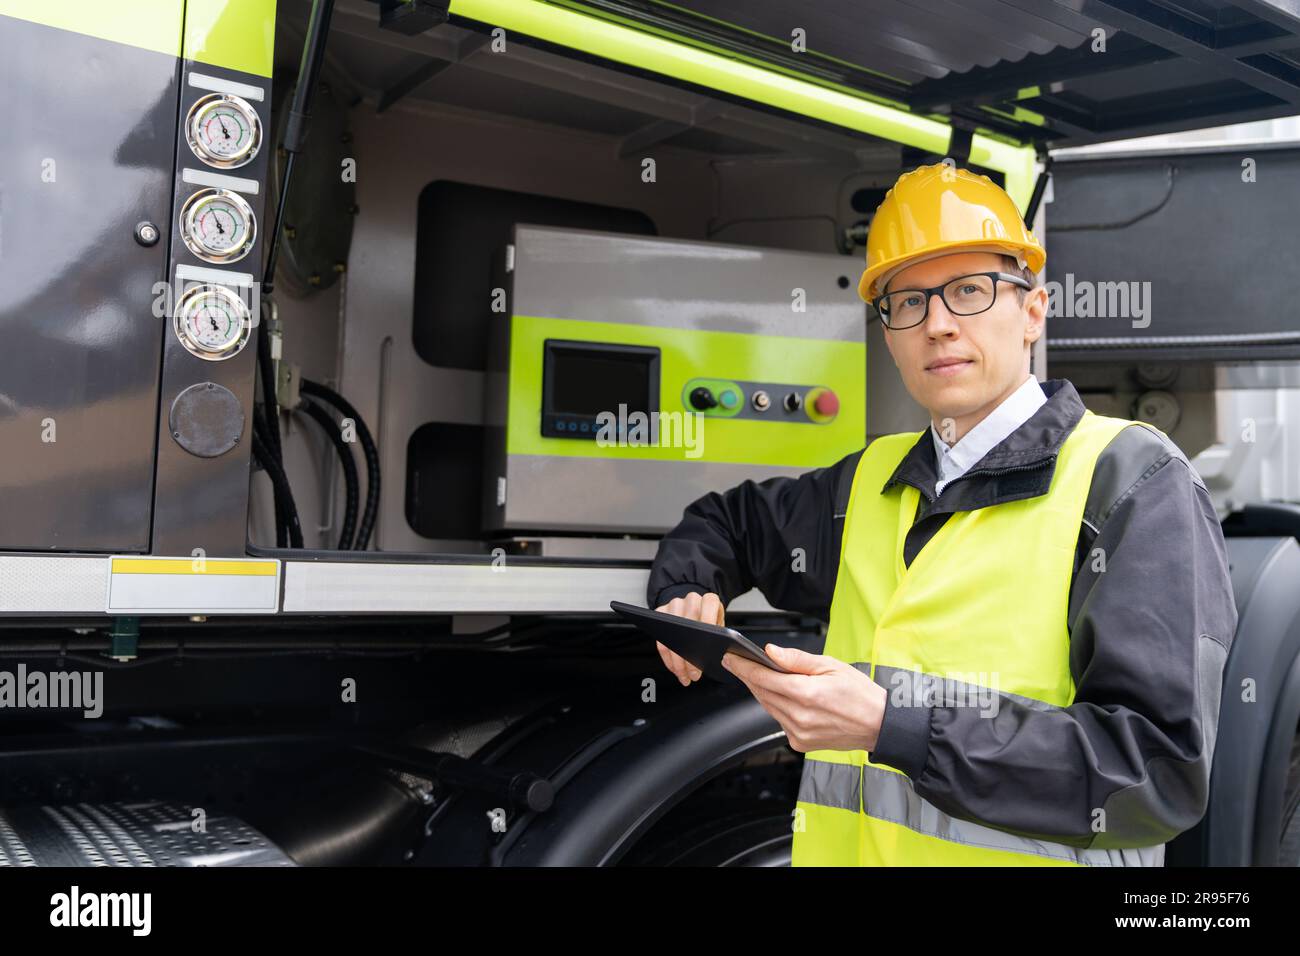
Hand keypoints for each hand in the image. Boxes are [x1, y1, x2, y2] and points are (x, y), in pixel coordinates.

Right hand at [653, 591, 723, 685]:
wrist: (696, 611)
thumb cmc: (710, 623)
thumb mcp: (720, 628)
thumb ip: (722, 638)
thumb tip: (724, 657)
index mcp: (709, 600)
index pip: (709, 604)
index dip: (708, 621)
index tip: (708, 642)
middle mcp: (691, 599)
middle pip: (687, 623)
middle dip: (690, 653)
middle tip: (695, 673)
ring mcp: (675, 605)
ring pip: (671, 633)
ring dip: (677, 660)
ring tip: (685, 675)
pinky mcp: (661, 613)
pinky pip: (661, 639)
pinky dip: (667, 658)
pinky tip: (675, 669)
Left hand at [721, 645, 887, 752]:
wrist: (879, 725)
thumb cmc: (860, 693)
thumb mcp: (831, 665)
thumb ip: (797, 660)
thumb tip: (771, 652)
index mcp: (806, 693)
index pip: (763, 677)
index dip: (743, 666)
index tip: (731, 658)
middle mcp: (799, 716)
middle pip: (761, 692)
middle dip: (748, 676)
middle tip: (738, 663)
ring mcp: (798, 732)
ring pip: (768, 707)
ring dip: (760, 691)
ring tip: (758, 676)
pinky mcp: (800, 743)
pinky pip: (779, 721)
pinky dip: (776, 707)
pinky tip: (781, 697)